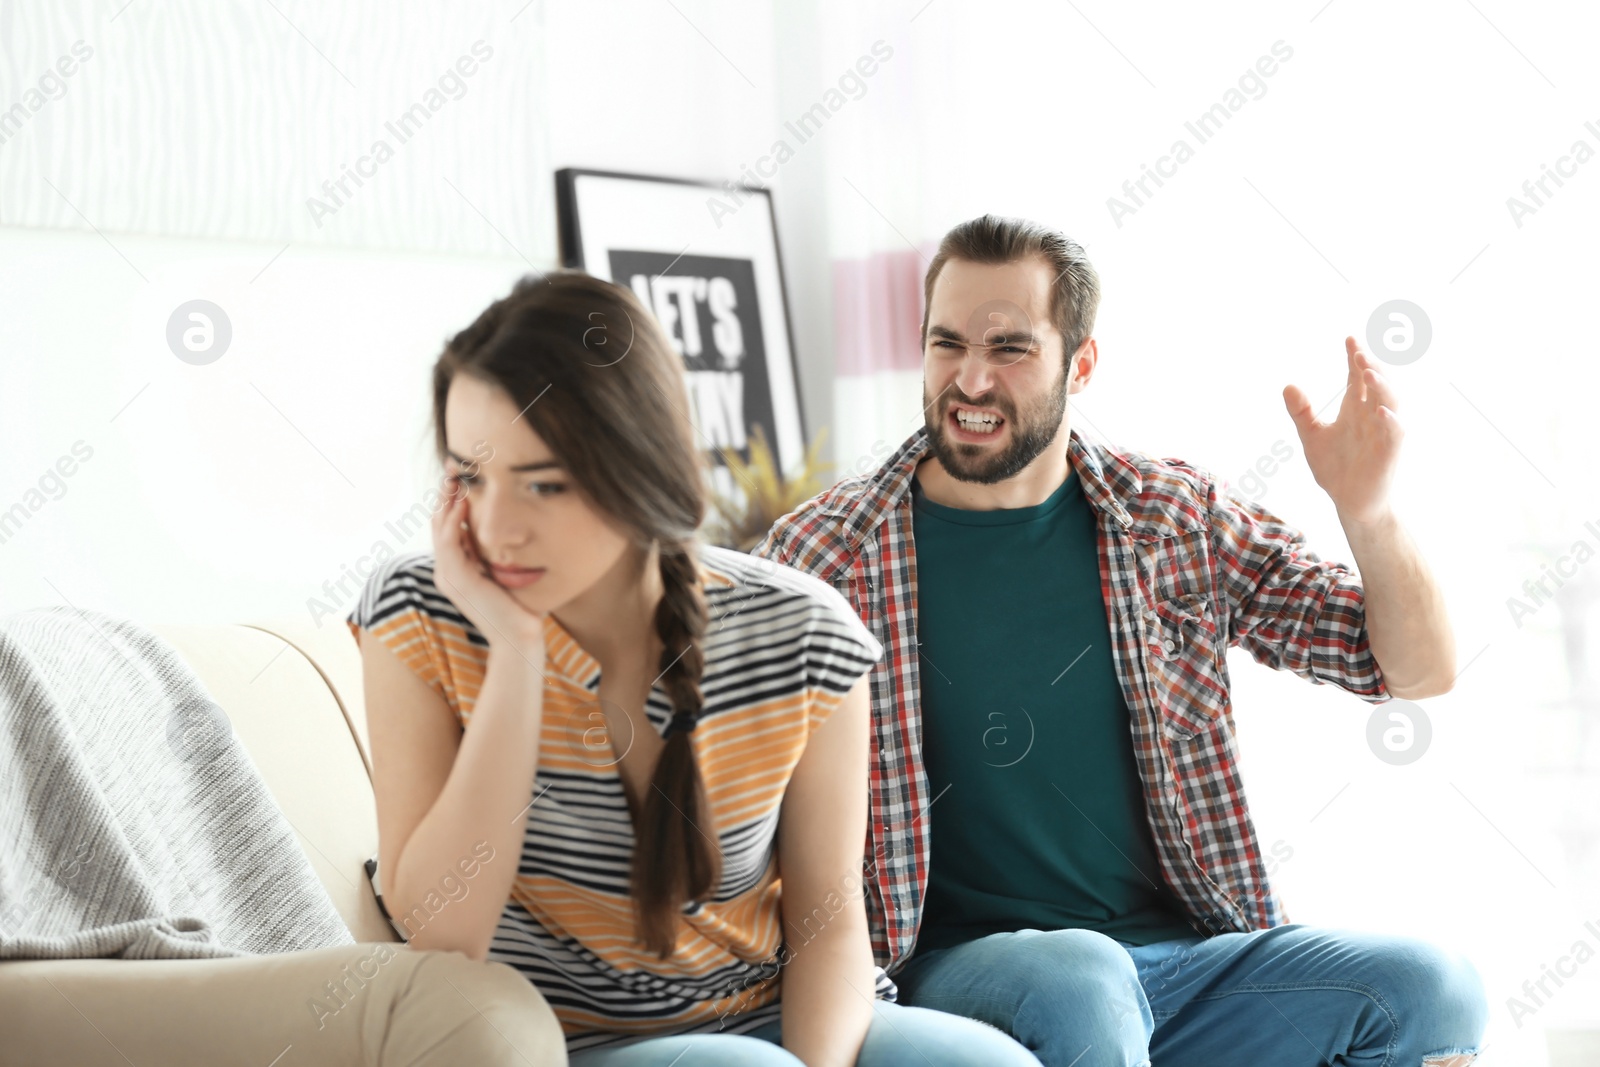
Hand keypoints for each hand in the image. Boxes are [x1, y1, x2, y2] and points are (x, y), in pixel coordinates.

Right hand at [430, 475, 547, 664]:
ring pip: (440, 529)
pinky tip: (461, 503)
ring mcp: (448, 576)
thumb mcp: (508, 575)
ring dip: (446, 500)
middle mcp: (447, 571)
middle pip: (439, 523)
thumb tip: (513, 533)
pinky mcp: (457, 580)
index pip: (448, 528)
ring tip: (455, 476)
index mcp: (457, 570)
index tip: (463, 476)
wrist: (519, 639)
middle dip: (446, 493)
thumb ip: (501, 556)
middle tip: (453, 465)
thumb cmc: (521, 610)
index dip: (452, 501)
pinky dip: (453, 521)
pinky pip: (449, 543)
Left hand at [1283, 336, 1403, 525]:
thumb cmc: (1335, 468)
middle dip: (1369, 365)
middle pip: (1376, 383)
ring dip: (1381, 385)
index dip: (1354, 357)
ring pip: (1390, 401)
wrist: (1349, 502)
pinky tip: (1380, 410)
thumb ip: (1301, 412)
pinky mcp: (1389, 452)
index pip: (1357, 377)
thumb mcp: (1312, 436)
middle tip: (1358, 350)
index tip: (1349, 338)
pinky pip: (1394, 433)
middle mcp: (1372, 415)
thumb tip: (1288, 386)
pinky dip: (1390, 420)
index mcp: (1355, 408)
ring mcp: (1383, 432)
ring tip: (1367, 370)